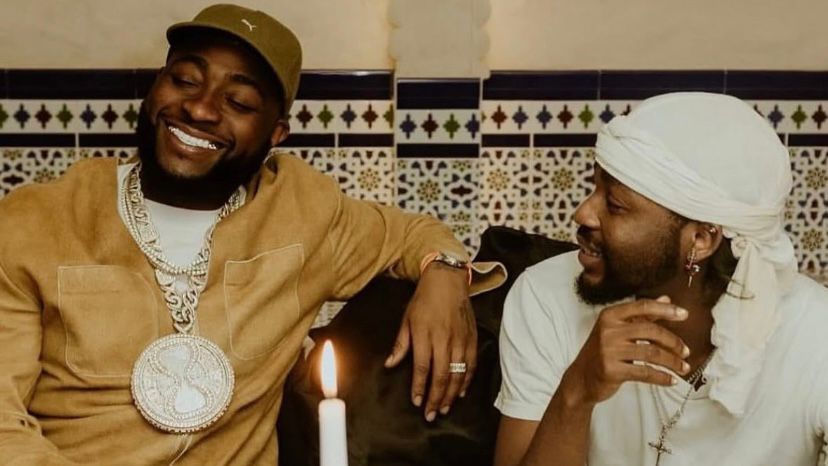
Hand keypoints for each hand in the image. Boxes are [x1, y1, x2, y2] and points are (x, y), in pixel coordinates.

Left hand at [384, 262, 476, 421]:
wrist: (448, 280)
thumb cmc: (424, 299)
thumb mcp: (407, 319)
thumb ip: (400, 344)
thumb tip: (389, 364)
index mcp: (425, 335)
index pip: (423, 368)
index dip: (420, 388)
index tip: (417, 402)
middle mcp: (444, 339)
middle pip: (441, 376)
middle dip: (436, 398)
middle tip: (432, 415)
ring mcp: (460, 340)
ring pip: (458, 374)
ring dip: (451, 394)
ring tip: (445, 408)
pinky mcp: (472, 338)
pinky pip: (471, 365)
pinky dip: (467, 381)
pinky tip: (460, 392)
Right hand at [560, 296, 689, 406]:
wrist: (581, 378)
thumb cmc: (602, 351)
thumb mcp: (618, 329)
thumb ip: (642, 315)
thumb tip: (667, 300)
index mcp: (610, 316)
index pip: (642, 306)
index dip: (666, 310)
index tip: (684, 314)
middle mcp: (608, 330)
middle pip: (650, 330)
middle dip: (673, 342)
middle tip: (685, 351)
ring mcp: (608, 350)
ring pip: (651, 353)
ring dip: (672, 362)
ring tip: (683, 367)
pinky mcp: (612, 370)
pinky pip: (645, 372)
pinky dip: (662, 377)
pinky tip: (671, 379)